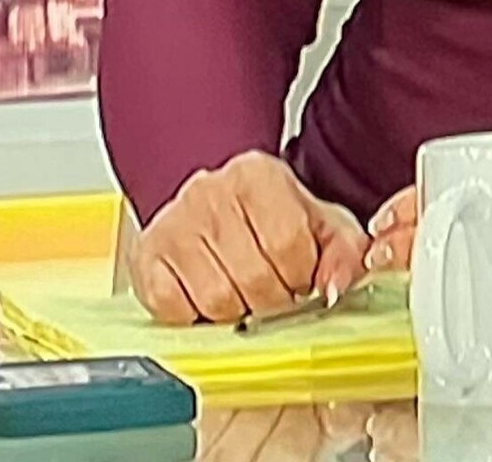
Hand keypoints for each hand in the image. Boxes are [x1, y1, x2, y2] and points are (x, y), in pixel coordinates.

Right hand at [130, 150, 368, 325]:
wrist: (212, 207)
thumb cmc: (268, 220)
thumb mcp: (318, 225)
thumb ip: (344, 253)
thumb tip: (335, 288)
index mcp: (257, 175)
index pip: (288, 244)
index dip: (301, 276)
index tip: (300, 280)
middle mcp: (210, 192)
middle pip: (253, 277)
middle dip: (272, 300)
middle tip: (273, 293)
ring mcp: (174, 224)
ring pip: (217, 300)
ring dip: (237, 312)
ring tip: (243, 294)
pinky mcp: (148, 257)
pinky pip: (176, 311)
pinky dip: (197, 317)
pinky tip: (208, 296)